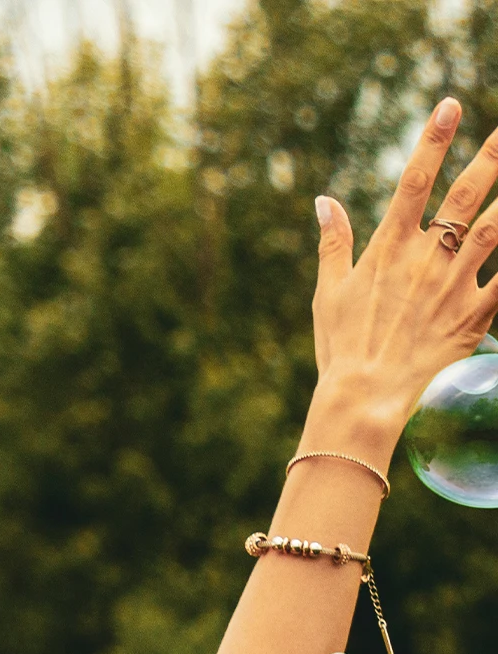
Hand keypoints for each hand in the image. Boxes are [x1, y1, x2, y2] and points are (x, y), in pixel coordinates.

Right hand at [309, 97, 497, 452]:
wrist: (363, 398)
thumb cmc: (341, 349)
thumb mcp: (329, 294)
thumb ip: (332, 243)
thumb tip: (324, 201)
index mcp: (388, 250)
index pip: (414, 181)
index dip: (434, 140)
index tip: (451, 104)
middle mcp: (425, 259)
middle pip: (467, 194)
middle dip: (494, 155)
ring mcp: (454, 285)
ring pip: (497, 226)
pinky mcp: (474, 314)